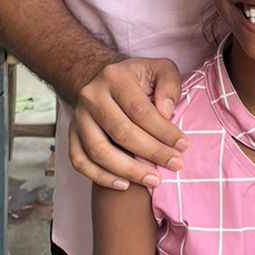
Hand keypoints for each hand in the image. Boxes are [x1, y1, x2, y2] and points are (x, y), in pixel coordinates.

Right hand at [68, 55, 186, 190]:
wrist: (103, 79)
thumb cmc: (138, 77)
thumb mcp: (160, 69)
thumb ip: (169, 85)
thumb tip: (166, 111)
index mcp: (115, 77)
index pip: (140, 110)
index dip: (163, 131)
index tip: (183, 146)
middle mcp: (92, 96)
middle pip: (121, 132)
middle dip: (151, 153)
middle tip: (175, 165)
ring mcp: (78, 117)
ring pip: (98, 150)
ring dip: (128, 170)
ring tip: (153, 180)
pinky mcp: (71, 134)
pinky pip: (80, 161)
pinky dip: (100, 177)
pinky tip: (124, 184)